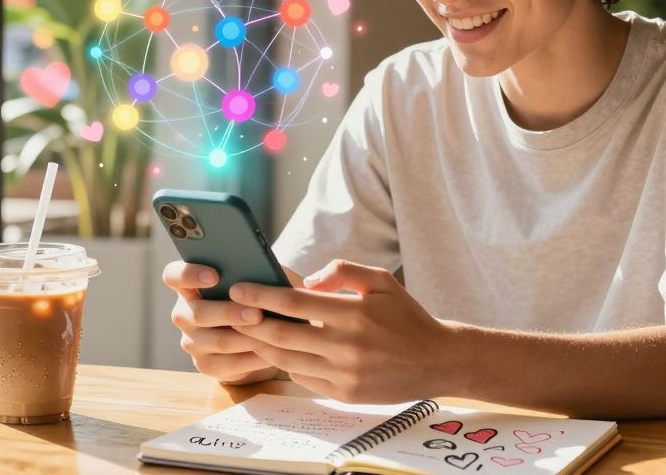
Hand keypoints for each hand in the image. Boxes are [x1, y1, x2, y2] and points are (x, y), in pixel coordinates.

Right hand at [162, 261, 279, 384]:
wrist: (256, 336)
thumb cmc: (254, 298)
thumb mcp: (253, 282)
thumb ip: (253, 272)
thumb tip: (266, 269)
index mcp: (188, 286)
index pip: (173, 276)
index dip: (189, 274)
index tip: (215, 276)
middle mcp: (184, 314)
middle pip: (198, 313)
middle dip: (230, 313)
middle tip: (257, 313)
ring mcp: (192, 341)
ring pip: (217, 341)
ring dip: (246, 337)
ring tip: (271, 332)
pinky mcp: (205, 365)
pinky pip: (228, 364)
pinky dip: (253, 358)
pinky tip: (271, 351)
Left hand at [229, 259, 454, 402]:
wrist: (437, 360)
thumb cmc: (405, 315)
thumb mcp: (380, 281)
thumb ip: (342, 271)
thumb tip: (307, 279)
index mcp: (354, 313)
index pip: (296, 303)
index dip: (262, 295)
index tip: (239, 288)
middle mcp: (347, 346)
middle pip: (283, 335)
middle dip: (250, 322)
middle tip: (228, 311)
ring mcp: (344, 374)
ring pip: (288, 359)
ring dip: (261, 345)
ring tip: (242, 330)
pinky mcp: (344, 393)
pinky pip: (303, 378)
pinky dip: (285, 364)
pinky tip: (273, 350)